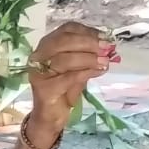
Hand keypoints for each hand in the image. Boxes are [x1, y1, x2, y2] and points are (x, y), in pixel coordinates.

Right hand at [25, 22, 118, 145]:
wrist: (51, 119)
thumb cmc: (64, 92)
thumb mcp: (79, 69)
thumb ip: (89, 56)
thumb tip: (108, 46)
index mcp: (48, 45)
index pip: (67, 30)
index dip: (87, 32)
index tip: (105, 38)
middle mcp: (40, 55)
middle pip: (64, 41)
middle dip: (89, 43)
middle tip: (107, 49)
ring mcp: (39, 72)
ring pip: (65, 59)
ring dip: (89, 59)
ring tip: (105, 62)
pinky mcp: (43, 89)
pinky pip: (67, 78)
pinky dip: (84, 73)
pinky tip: (97, 72)